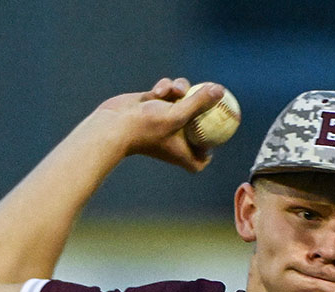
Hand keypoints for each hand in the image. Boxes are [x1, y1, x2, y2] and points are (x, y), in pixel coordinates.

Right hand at [95, 77, 224, 171]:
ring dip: (182, 91)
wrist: (113, 123)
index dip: (209, 153)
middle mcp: (173, 138)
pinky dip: (164, 88)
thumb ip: (199, 102)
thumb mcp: (178, 114)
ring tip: (176, 90)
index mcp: (182, 151)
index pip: (201, 160)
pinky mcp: (152, 105)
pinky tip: (157, 91)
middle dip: (203, 110)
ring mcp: (163, 120)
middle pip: (197, 127)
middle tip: (212, 96)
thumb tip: (221, 90)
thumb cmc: (147, 126)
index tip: (217, 139)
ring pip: (183, 100)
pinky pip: (167, 92)